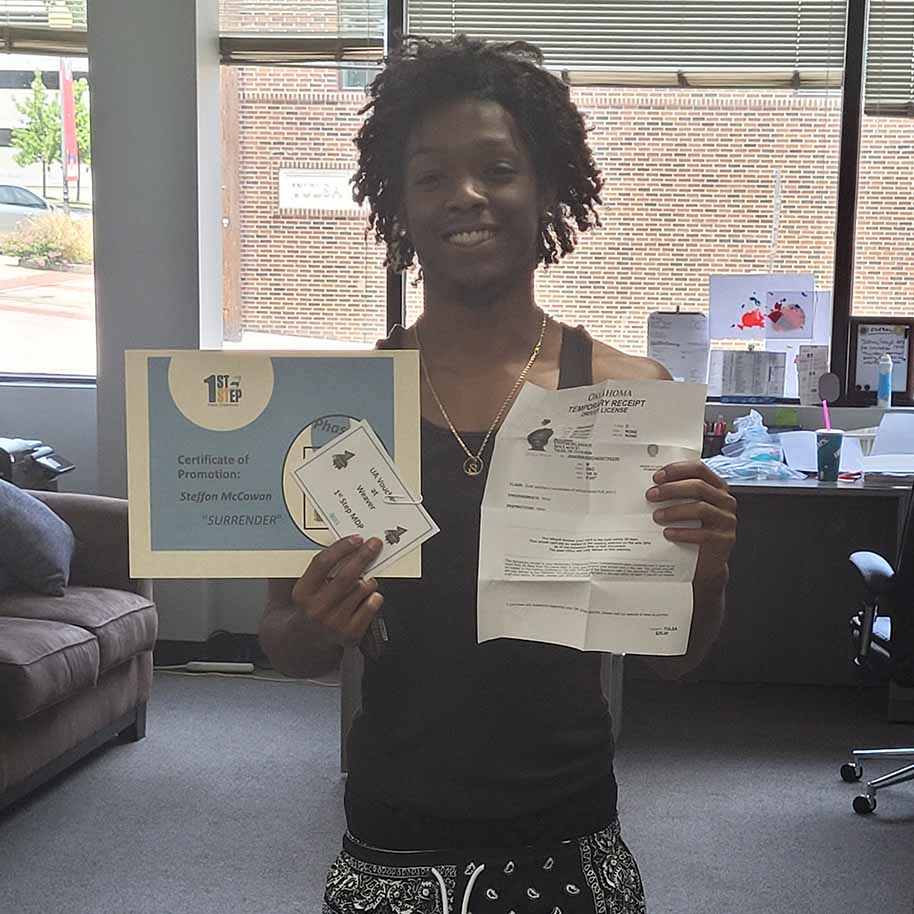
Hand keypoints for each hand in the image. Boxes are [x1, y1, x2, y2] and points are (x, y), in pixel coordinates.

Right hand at [290, 535, 383, 647]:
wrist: (305, 640)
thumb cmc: (309, 607)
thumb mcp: (302, 587)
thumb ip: (315, 568)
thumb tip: (332, 543)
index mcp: (303, 593)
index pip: (322, 563)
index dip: (341, 548)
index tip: (356, 539)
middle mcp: (317, 609)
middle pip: (346, 576)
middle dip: (364, 556)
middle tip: (374, 545)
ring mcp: (334, 623)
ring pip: (362, 590)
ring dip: (369, 580)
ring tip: (366, 580)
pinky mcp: (350, 634)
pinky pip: (371, 606)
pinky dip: (374, 597)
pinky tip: (369, 596)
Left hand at [646, 460, 736, 580]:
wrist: (706, 561)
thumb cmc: (694, 528)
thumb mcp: (687, 507)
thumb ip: (677, 494)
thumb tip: (650, 486)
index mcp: (716, 487)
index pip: (699, 469)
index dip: (677, 470)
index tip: (657, 477)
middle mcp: (725, 501)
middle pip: (699, 487)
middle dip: (672, 489)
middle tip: (651, 495)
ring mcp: (727, 520)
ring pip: (701, 509)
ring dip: (675, 511)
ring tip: (656, 516)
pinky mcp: (724, 540)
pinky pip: (703, 534)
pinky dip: (683, 533)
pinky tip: (668, 534)